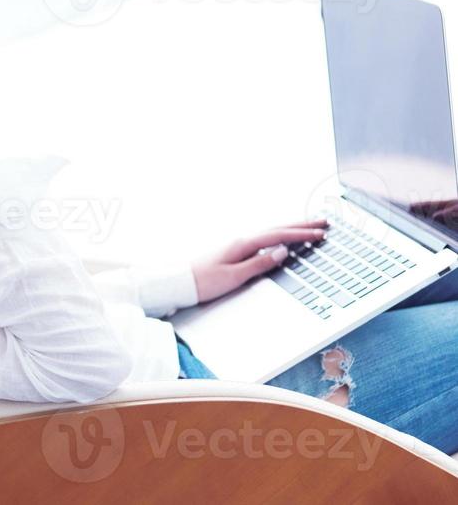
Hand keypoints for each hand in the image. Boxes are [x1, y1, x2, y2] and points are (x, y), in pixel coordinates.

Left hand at [189, 218, 328, 304]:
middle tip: (323, 222)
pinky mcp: (236, 251)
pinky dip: (279, 236)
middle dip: (301, 225)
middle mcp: (242, 240)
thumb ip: (259, 264)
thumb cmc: (205, 281)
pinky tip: (283, 239)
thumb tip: (282, 252)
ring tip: (310, 226)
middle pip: (277, 229)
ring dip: (292, 228)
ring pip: (272, 232)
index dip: (301, 235)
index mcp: (243, 244)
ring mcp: (239, 244)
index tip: (321, 233)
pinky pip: (264, 239)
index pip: (278, 236)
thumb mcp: (234, 276)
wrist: (181, 282)